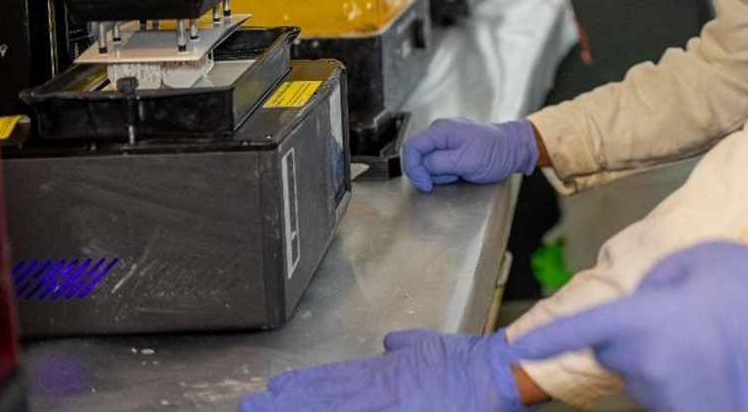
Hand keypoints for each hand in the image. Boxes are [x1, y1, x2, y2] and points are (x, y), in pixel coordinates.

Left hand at [240, 329, 527, 411]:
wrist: (496, 375)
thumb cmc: (473, 365)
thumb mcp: (435, 347)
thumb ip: (410, 345)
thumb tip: (391, 343)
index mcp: (388, 374)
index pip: (334, 382)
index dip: (303, 385)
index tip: (275, 389)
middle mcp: (381, 393)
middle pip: (324, 400)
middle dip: (287, 403)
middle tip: (251, 404)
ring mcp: (388, 407)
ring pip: (332, 411)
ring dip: (296, 410)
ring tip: (263, 409)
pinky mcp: (399, 411)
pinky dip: (330, 410)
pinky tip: (307, 410)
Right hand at [403, 118, 538, 191]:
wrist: (513, 150)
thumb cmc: (495, 153)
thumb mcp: (466, 161)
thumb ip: (439, 163)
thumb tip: (421, 167)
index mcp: (441, 130)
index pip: (411, 148)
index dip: (413, 169)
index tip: (425, 184)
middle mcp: (440, 131)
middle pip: (418, 156)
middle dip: (430, 172)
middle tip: (451, 177)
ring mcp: (445, 139)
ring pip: (427, 162)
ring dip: (440, 174)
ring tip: (460, 173)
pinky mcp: (450, 148)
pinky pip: (438, 163)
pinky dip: (446, 172)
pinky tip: (460, 172)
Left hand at [512, 242, 747, 411]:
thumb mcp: (705, 259)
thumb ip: (661, 276)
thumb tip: (650, 295)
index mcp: (642, 323)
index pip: (579, 331)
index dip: (545, 339)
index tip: (518, 350)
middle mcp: (646, 369)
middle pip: (617, 353)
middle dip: (633, 336)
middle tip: (682, 314)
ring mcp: (670, 401)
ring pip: (648, 376)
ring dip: (665, 359)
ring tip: (716, 339)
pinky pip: (676, 396)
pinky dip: (689, 382)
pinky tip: (722, 367)